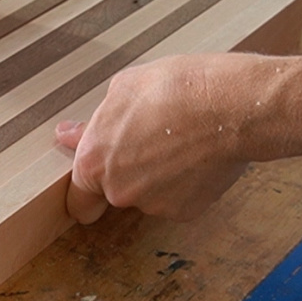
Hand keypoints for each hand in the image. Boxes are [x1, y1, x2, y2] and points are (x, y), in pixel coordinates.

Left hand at [55, 54, 256, 223]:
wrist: (231, 105)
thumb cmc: (177, 89)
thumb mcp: (124, 90)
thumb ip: (94, 123)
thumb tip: (70, 135)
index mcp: (95, 164)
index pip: (78, 201)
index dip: (87, 192)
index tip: (95, 184)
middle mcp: (120, 192)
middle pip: (117, 193)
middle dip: (129, 173)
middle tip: (150, 140)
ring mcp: (154, 205)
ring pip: (150, 195)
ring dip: (159, 176)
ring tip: (180, 140)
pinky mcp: (187, 210)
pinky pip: (179, 198)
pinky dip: (186, 183)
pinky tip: (198, 155)